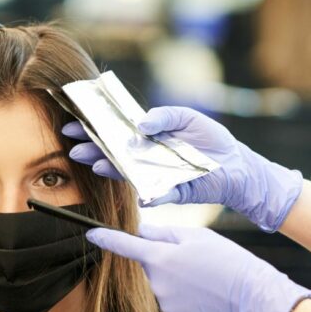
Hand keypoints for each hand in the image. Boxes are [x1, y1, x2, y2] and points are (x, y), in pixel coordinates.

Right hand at [64, 106, 302, 231]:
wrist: (236, 164)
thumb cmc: (212, 139)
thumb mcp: (188, 117)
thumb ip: (165, 115)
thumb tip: (141, 123)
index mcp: (147, 137)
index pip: (115, 132)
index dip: (94, 128)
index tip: (74, 124)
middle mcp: (146, 157)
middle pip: (113, 153)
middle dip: (92, 149)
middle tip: (75, 147)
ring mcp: (155, 175)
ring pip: (126, 174)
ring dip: (110, 169)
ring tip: (95, 163)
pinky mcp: (171, 192)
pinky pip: (156, 195)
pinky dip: (148, 196)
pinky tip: (138, 194)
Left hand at [87, 223, 310, 311]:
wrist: (251, 295)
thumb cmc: (227, 259)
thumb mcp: (195, 235)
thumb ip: (162, 233)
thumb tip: (140, 232)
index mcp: (160, 257)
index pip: (124, 246)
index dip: (105, 239)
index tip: (91, 235)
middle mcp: (157, 283)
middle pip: (148, 265)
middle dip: (163, 259)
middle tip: (193, 258)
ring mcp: (165, 303)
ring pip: (160, 283)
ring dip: (174, 277)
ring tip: (202, 275)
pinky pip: (171, 300)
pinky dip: (182, 295)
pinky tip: (202, 292)